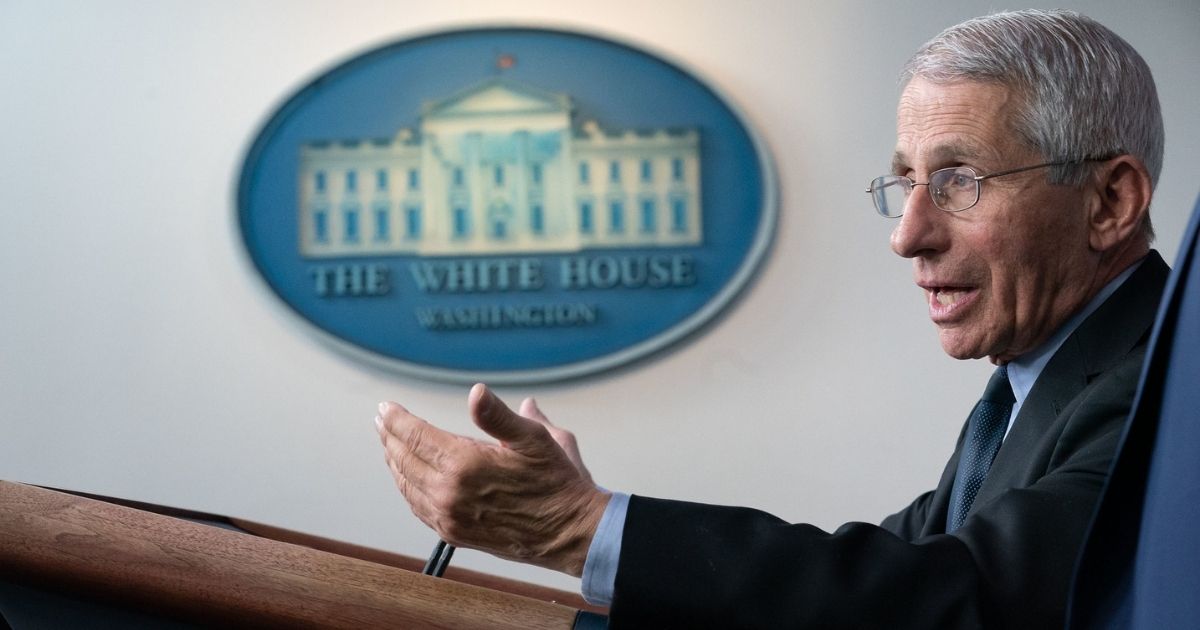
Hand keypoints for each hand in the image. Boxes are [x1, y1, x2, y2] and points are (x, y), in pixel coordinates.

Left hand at [376, 384, 608, 576]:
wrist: (568, 533)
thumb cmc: (555, 482)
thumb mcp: (534, 439)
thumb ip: (498, 415)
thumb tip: (476, 392)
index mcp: (465, 464)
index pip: (416, 436)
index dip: (397, 419)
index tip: (385, 407)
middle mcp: (449, 493)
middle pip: (404, 459)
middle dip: (390, 436)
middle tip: (381, 420)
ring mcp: (449, 516)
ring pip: (406, 484)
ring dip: (394, 462)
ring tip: (389, 444)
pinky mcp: (454, 534)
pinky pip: (417, 507)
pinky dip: (406, 488)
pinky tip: (407, 478)